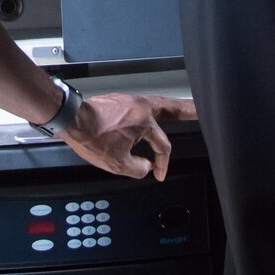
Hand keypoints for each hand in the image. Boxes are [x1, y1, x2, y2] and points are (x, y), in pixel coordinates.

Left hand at [61, 92, 197, 179]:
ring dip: (171, 107)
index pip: (162, 146)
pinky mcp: (120, 100)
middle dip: (189, 109)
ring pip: (157, 103)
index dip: (163, 163)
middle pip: (172, 108)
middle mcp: (141, 106)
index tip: (158, 174)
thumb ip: (138, 169)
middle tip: (202, 109)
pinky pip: (143, 105)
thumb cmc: (92, 139)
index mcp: (145, 122)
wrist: (72, 120)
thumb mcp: (118, 164)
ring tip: (183, 108)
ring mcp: (130, 100)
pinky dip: (153, 110)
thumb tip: (146, 167)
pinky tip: (152, 114)